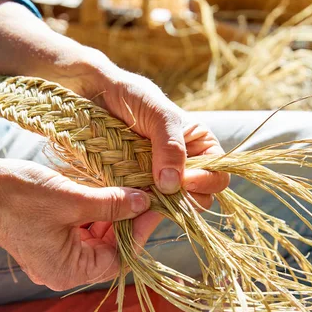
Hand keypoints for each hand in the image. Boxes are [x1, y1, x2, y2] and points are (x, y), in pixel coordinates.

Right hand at [0, 159, 150, 290]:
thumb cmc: (20, 195)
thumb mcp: (73, 199)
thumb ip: (112, 204)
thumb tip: (144, 203)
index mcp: (67, 271)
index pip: (118, 258)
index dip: (138, 232)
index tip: (153, 207)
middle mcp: (61, 271)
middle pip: (108, 250)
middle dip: (125, 223)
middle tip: (143, 196)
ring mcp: (53, 257)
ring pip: (95, 239)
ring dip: (111, 216)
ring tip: (125, 191)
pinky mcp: (47, 241)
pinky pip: (79, 232)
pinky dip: (93, 215)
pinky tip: (103, 194)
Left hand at [72, 64, 230, 234]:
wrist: (94, 94)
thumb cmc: (132, 96)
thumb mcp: (158, 114)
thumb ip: (171, 146)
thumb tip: (173, 184)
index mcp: (199, 146)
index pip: (217, 176)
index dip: (206, 182)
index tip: (185, 181)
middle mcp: (183, 166)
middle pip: (197, 198)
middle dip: (182, 204)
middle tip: (160, 198)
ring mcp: (158, 180)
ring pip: (168, 209)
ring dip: (156, 214)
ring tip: (138, 213)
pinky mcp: (134, 188)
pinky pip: (142, 209)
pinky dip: (137, 216)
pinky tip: (127, 217)